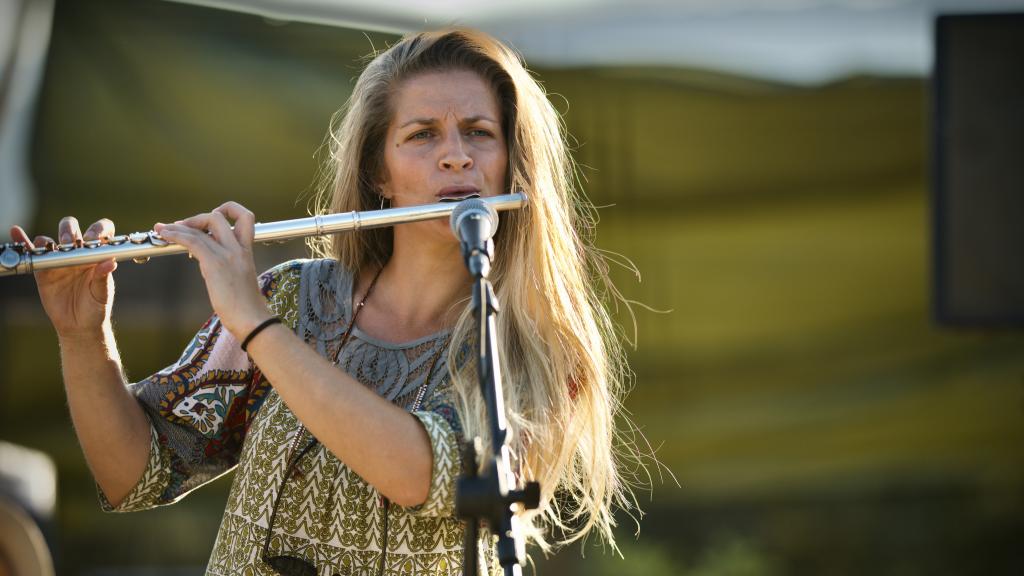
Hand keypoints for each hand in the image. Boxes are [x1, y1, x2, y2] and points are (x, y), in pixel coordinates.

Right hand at [10, 217, 117, 338]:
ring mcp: (59, 261)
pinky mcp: (44, 271)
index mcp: (95, 256)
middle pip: (71, 230)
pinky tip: (16, 232)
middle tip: (71, 242)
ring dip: (48, 240)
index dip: (97, 230)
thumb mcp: (102, 294)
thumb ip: (103, 278)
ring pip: (50, 240)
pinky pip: (34, 254)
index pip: (99, 232)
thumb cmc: (96, 308)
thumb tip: (110, 263)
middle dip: (69, 231)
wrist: (79, 326)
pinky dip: (24, 242)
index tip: (93, 239)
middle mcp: (77, 254)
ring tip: (49, 246)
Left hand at [154, 202, 270, 339]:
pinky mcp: (214, 264)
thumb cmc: (246, 307)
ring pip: (200, 227)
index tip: (212, 217)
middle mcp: (238, 248)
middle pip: (218, 216)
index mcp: (246, 251)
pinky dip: (175, 235)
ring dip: (178, 226)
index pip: (245, 217)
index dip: (228, 210)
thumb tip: (205, 262)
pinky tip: (165, 236)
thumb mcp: (239, 279)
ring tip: (163, 229)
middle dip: (196, 218)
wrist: (251, 319)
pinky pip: (192, 241)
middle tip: (182, 228)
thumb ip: (225, 265)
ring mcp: (227, 255)